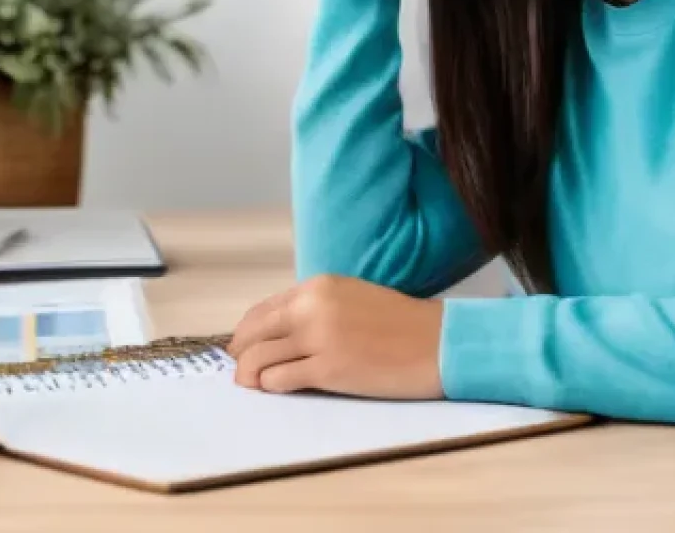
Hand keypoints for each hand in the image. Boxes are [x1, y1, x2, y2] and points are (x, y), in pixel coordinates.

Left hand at [226, 274, 444, 398]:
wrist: (434, 342)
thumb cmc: (398, 322)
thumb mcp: (350, 297)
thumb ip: (313, 308)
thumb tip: (277, 330)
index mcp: (317, 287)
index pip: (262, 310)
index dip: (245, 332)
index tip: (242, 347)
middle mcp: (312, 307)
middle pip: (252, 333)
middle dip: (240, 354)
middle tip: (240, 370)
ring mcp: (318, 338)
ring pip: (258, 358)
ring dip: (250, 375)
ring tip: (254, 384)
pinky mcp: (328, 369)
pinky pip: (279, 379)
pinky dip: (271, 386)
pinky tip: (277, 388)